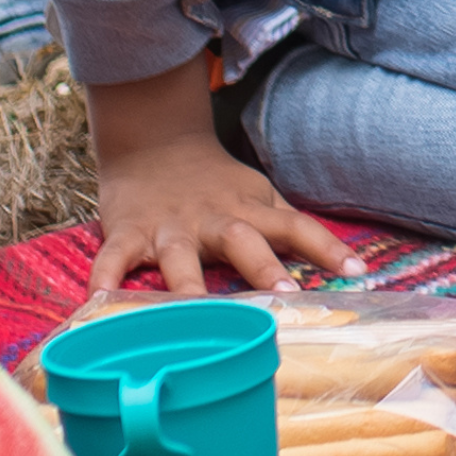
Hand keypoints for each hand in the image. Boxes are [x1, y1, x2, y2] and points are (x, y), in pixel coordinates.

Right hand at [85, 65, 357, 299]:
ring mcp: (168, 227)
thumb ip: (284, 226)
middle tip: (286, 294)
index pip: (296, 226)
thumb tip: (335, 259)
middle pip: (242, 240)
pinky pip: (113, 258)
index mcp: (249, 210)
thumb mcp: (256, 195)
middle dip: (263, 267)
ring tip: (196, 311)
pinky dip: (105, 278)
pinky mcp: (126, 232)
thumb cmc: (215, 184)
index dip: (327, 246)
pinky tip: (98, 302)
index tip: (357, 269)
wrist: (154, 145)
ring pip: (179, 257)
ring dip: (188, 284)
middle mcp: (212, 219)